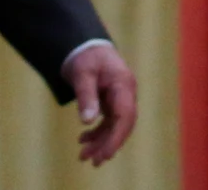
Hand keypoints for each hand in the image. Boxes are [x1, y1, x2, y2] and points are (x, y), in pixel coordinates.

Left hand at [65, 44, 137, 166]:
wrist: (86, 46)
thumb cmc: (85, 57)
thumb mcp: (82, 74)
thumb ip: (86, 96)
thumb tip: (87, 121)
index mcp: (123, 84)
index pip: (125, 116)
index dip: (116, 137)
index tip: (105, 154)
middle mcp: (126, 93)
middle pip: (122, 125)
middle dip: (108, 145)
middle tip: (93, 161)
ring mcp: (120, 98)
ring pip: (115, 127)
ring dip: (101, 142)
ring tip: (83, 155)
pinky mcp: (113, 102)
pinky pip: (109, 122)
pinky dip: (97, 133)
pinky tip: (83, 140)